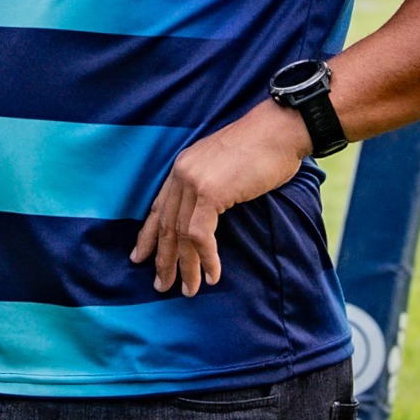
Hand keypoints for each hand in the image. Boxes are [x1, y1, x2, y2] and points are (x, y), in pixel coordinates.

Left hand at [131, 100, 310, 296]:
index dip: (149, 235)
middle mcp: (182, 173)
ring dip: (185, 267)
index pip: (159, 207)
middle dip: (163, 258)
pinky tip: (212, 275)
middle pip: (166, 225)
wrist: (279, 130)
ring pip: (181, 235)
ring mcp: (194, 182)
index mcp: (183, 166)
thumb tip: (209, 215)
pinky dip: (206, 259)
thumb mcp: (226, 167)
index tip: (140, 256)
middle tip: (161, 285)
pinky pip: (200, 235)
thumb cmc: (263, 150)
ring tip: (189, 290)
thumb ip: (211, 187)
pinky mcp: (210, 193)